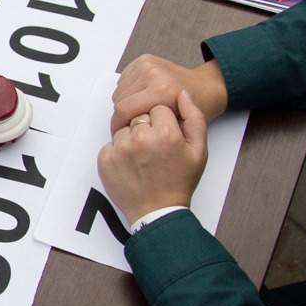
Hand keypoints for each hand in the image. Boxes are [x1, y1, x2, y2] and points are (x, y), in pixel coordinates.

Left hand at [97, 90, 208, 224]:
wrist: (157, 211)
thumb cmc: (179, 182)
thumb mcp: (199, 150)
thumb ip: (194, 118)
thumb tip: (182, 94)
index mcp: (166, 133)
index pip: (159, 107)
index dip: (164, 122)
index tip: (166, 137)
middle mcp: (142, 138)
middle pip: (140, 115)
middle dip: (146, 127)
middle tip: (154, 149)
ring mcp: (121, 148)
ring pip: (124, 128)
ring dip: (131, 138)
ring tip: (142, 158)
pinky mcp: (106, 158)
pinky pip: (111, 143)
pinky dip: (118, 151)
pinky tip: (130, 165)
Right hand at [111, 55, 227, 132]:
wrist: (206, 87)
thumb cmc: (195, 109)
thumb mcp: (180, 129)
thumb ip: (155, 132)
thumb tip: (128, 137)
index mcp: (163, 91)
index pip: (123, 110)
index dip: (118, 126)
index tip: (122, 134)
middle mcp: (154, 74)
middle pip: (119, 101)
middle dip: (122, 116)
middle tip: (132, 126)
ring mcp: (148, 65)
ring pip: (119, 92)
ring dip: (125, 104)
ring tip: (139, 112)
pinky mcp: (144, 60)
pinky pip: (123, 82)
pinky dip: (127, 93)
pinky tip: (141, 98)